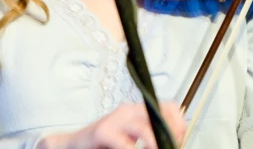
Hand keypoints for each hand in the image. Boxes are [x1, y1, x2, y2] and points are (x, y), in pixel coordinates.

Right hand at [37, 101, 184, 148]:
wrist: (72, 146)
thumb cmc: (102, 145)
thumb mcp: (128, 140)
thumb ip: (147, 137)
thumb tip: (171, 142)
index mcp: (137, 111)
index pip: (167, 106)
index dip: (178, 122)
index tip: (180, 138)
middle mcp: (127, 111)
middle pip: (158, 114)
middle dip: (169, 133)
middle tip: (171, 146)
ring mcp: (115, 119)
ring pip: (144, 127)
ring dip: (154, 143)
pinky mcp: (102, 132)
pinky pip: (124, 143)